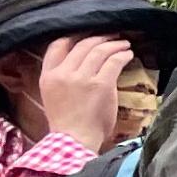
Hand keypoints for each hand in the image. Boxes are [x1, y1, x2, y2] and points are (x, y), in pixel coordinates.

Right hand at [36, 32, 134, 150]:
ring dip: (114, 44)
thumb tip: (83, 62)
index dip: (75, 36)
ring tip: (124, 44)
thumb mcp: (54, 96)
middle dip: (99, 38)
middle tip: (111, 37)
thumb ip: (63, 77)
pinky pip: (114, 61)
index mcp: (48, 76)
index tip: (88, 35)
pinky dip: (123, 55)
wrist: (74, 141)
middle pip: (82, 44)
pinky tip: (128, 55)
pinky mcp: (101, 84)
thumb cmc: (67, 123)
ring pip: (100, 50)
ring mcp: (82, 78)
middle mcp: (63, 73)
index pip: (57, 45)